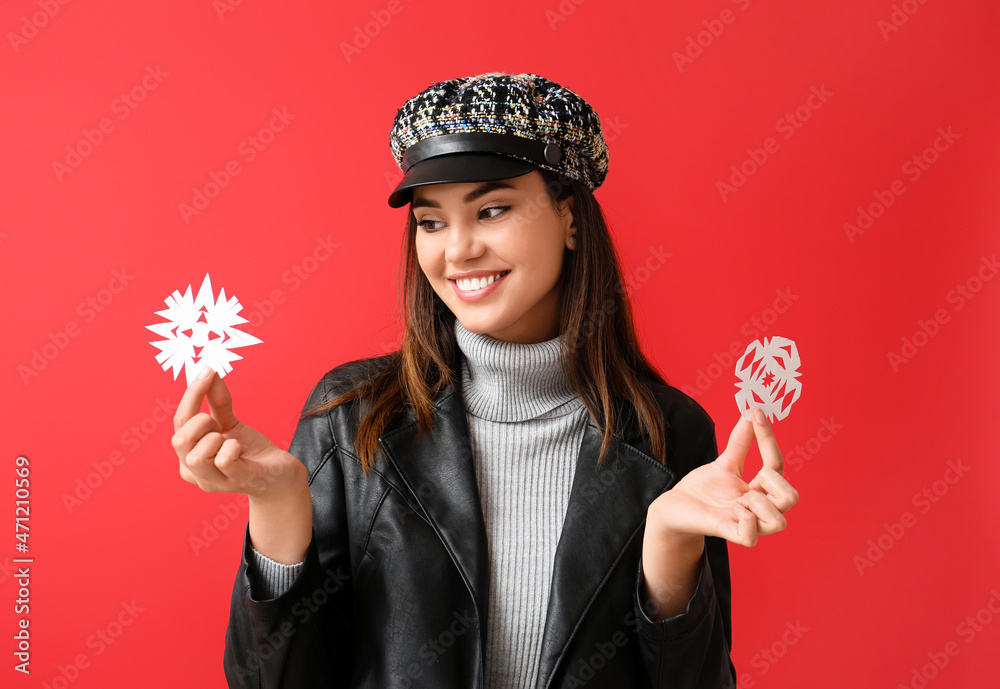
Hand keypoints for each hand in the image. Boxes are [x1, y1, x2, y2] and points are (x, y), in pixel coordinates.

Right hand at [172, 366, 306, 500]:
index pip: (179, 423)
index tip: (208, 369)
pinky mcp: (237, 482)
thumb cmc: (251, 451)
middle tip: (221, 424)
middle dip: (201, 422)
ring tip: (232, 442)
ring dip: (216, 439)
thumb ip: (217, 401)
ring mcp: (214, 482)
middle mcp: (194, 472)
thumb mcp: (231, 423)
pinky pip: (224, 461)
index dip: (192, 394)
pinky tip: (241, 449)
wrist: (280, 476)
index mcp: (188, 456)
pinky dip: (232, 448)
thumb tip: (209, 370)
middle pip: (180, 440)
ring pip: (196, 456)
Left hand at [648, 407, 799, 547]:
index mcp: (758, 490)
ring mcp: (745, 523)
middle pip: (792, 498)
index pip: (776, 465)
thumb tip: (753, 412)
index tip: (756, 413)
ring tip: (738, 500)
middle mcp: (757, 509)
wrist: (674, 507)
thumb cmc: (703, 488)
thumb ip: (741, 441)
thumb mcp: (724, 462)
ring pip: (779, 522)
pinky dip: (745, 520)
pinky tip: (732, 510)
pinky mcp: (728, 534)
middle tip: (750, 479)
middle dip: (774, 482)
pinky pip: (751, 536)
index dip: (768, 438)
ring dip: (760, 504)